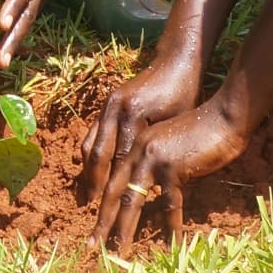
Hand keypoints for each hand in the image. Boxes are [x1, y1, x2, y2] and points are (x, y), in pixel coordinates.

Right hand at [76, 38, 208, 204]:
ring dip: (88, 174)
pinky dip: (90, 156)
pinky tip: (93, 174)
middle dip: (93, 187)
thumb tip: (155, 188)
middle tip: (89, 211)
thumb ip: (160, 150)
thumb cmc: (184, 93)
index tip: (110, 212)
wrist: (176, 59)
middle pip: (98, 156)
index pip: (119, 160)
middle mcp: (115, 109)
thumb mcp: (176, 124)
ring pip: (90, 145)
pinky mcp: (108, 104)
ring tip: (88, 199)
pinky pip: (93, 134)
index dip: (114, 189)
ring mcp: (108, 105)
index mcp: (134, 114)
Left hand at [89, 96, 251, 253]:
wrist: (224, 116)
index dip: (101, 206)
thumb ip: (155, 167)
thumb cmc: (202, 131)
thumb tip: (147, 192)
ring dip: (124, 230)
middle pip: (113, 193)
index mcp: (134, 146)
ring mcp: (152, 158)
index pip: (111, 181)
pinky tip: (171, 246)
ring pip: (132, 200)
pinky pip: (169, 204)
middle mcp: (137, 151)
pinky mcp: (171, 167)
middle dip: (102, 223)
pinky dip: (171, 228)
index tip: (95, 226)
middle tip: (90, 247)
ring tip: (118, 253)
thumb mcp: (170, 148)